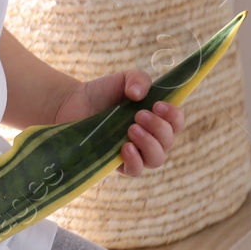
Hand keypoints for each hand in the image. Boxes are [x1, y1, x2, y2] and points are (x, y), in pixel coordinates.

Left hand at [51, 69, 184, 177]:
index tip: (158, 105)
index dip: (174, 116)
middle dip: (158, 127)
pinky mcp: (117, 163)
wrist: (73, 102)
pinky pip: (135, 170)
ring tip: (131, 128)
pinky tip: (126, 147)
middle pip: (168, 142)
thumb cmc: (103, 92)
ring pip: (156, 159)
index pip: (177, 123)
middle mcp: (150, 138)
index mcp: (157, 119)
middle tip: (139, 114)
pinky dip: (135, 160)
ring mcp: (135, 152)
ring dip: (149, 143)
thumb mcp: (124, 79)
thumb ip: (138, 79)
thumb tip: (139, 94)